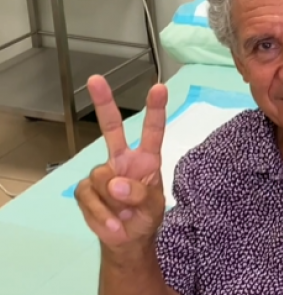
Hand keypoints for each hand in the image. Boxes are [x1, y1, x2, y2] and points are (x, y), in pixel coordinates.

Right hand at [75, 75, 167, 248]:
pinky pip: (90, 196)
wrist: (127, 241)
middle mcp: (122, 159)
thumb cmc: (145, 216)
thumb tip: (115, 183)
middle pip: (111, 127)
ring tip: (124, 214)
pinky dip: (101, 214)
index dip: (155, 110)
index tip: (159, 88)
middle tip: (95, 79)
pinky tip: (112, 223)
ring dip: (114, 200)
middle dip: (103, 102)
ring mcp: (102, 173)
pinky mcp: (86, 189)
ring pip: (102, 176)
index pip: (152, 131)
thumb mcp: (153, 206)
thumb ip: (140, 193)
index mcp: (146, 159)